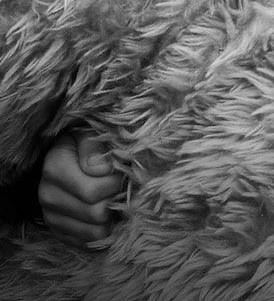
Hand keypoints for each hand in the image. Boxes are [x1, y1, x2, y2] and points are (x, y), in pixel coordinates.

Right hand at [38, 130, 122, 245]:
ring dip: (112, 218)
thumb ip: (94, 147)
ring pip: (95, 233)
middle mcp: (48, 195)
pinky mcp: (58, 232)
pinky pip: (87, 243)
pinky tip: (107, 215)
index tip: (121, 172)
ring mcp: (51, 216)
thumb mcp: (88, 134)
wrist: (67, 154)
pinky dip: (102, 232)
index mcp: (54, 168)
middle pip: (96, 214)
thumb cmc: (83, 143)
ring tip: (115, 200)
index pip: (93, 191)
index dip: (115, 183)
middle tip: (122, 188)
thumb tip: (101, 170)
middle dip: (116, 201)